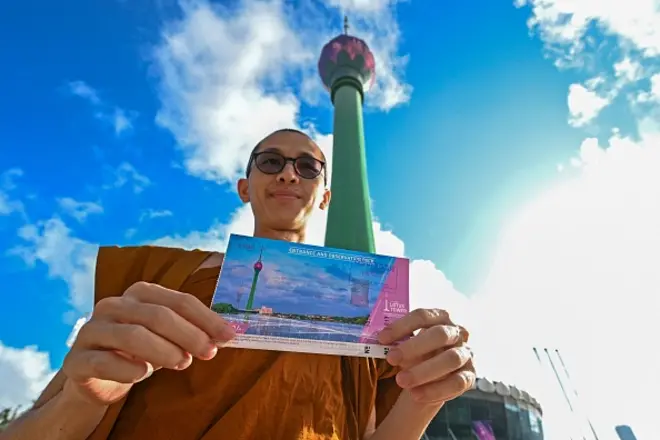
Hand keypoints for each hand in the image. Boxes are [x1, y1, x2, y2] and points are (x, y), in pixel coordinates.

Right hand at [62, 281, 235, 405]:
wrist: (97, 378)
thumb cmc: (140, 352)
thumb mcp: (168, 339)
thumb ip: (192, 332)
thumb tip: (226, 335)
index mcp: (139, 294)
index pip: (178, 301)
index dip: (206, 318)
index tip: (229, 336)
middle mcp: (113, 305)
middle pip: (158, 315)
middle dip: (189, 334)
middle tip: (209, 353)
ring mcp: (92, 330)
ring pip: (132, 335)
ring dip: (163, 351)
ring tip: (183, 364)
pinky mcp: (76, 359)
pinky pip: (103, 361)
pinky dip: (127, 368)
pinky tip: (142, 374)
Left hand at [378, 308, 474, 405]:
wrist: (434, 374)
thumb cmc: (418, 352)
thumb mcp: (408, 344)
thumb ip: (398, 342)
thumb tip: (381, 342)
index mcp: (440, 317)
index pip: (423, 316)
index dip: (402, 326)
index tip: (382, 338)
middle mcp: (457, 332)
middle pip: (439, 334)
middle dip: (414, 347)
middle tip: (391, 359)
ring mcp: (466, 354)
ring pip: (450, 359)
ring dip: (424, 371)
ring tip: (401, 381)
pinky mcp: (469, 376)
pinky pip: (456, 383)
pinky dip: (435, 390)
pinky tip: (416, 395)